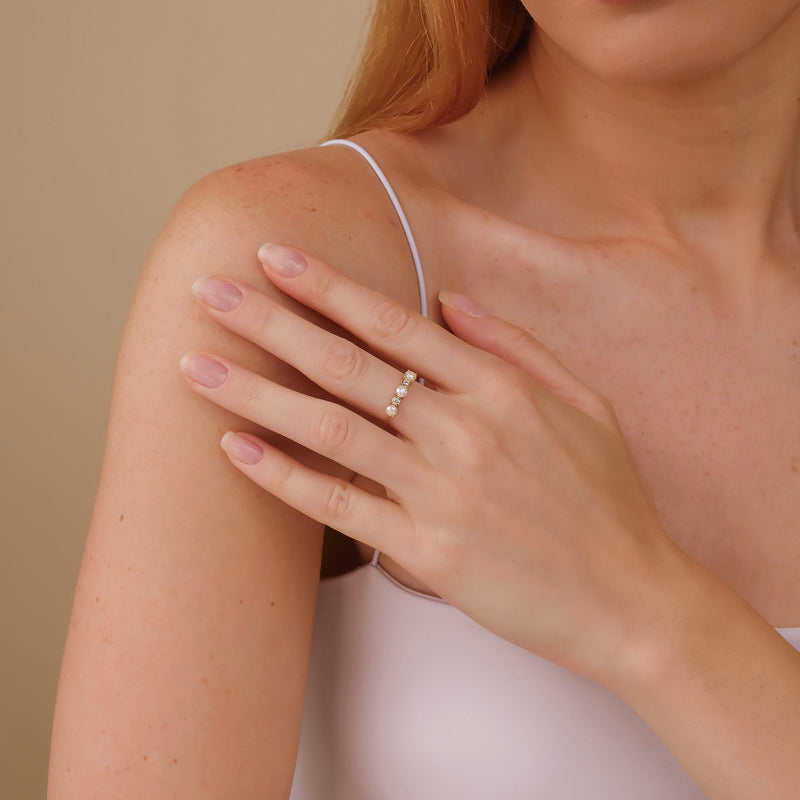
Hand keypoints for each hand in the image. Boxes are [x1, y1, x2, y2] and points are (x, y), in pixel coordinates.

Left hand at [179, 242, 695, 690]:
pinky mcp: (426, 550)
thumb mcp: (583, 403)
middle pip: (347, 364)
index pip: (396, 322)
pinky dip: (283, 475)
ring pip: (329, 428)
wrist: (632, 599)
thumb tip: (452, 300)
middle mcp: (463, 431)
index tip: (275, 255)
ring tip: (195, 364)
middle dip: (269, 320)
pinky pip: (338, 505)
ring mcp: (441, 491)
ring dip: (255, 391)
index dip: (329, 286)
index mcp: (500, 388)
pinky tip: (236, 448)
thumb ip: (517, 345)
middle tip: (208, 289)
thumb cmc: (608, 500)